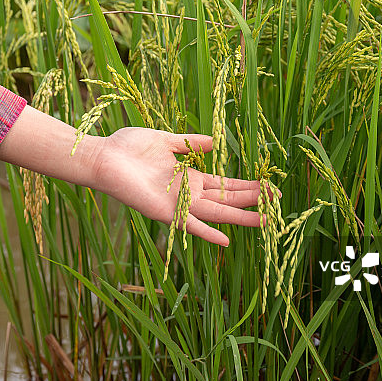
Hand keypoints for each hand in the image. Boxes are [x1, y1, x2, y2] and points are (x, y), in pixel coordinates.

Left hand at [92, 127, 268, 246]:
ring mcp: (177, 204)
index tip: (270, 186)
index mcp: (189, 176)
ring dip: (240, 217)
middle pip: (227, 199)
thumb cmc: (128, 147)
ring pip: (216, 212)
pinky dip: (206, 233)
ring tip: (265, 220)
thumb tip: (215, 140)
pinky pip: (188, 225)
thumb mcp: (165, 139)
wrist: (103, 156)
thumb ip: (190, 142)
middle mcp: (187, 193)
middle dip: (252, 201)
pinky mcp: (164, 212)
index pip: (225, 184)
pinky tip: (226, 241)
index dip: (247, 186)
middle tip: (278, 202)